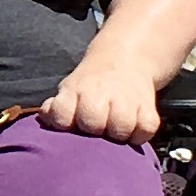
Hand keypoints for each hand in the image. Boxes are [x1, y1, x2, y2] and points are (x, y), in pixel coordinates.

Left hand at [41, 54, 162, 140]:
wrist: (123, 60)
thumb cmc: (90, 87)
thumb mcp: (68, 90)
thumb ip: (56, 108)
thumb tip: (46, 118)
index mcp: (76, 91)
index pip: (62, 113)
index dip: (63, 122)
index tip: (69, 124)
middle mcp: (101, 93)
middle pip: (93, 121)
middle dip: (92, 128)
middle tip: (95, 129)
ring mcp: (128, 100)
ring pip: (122, 127)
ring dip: (117, 133)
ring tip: (113, 131)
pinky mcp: (149, 109)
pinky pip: (146, 130)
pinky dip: (140, 135)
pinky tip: (132, 130)